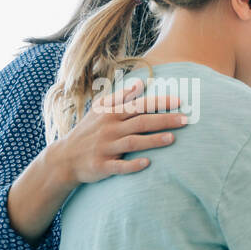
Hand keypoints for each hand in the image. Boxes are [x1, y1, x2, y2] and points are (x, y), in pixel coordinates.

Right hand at [52, 78, 186, 185]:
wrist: (64, 158)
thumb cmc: (88, 132)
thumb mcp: (100, 111)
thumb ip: (120, 97)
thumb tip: (140, 84)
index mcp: (111, 114)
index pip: (139, 105)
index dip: (159, 103)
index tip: (179, 101)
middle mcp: (109, 129)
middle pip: (140, 122)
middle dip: (164, 120)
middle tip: (186, 120)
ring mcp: (105, 148)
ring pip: (132, 142)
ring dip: (153, 141)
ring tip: (172, 139)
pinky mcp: (102, 165)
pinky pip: (119, 165)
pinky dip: (132, 165)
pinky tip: (147, 163)